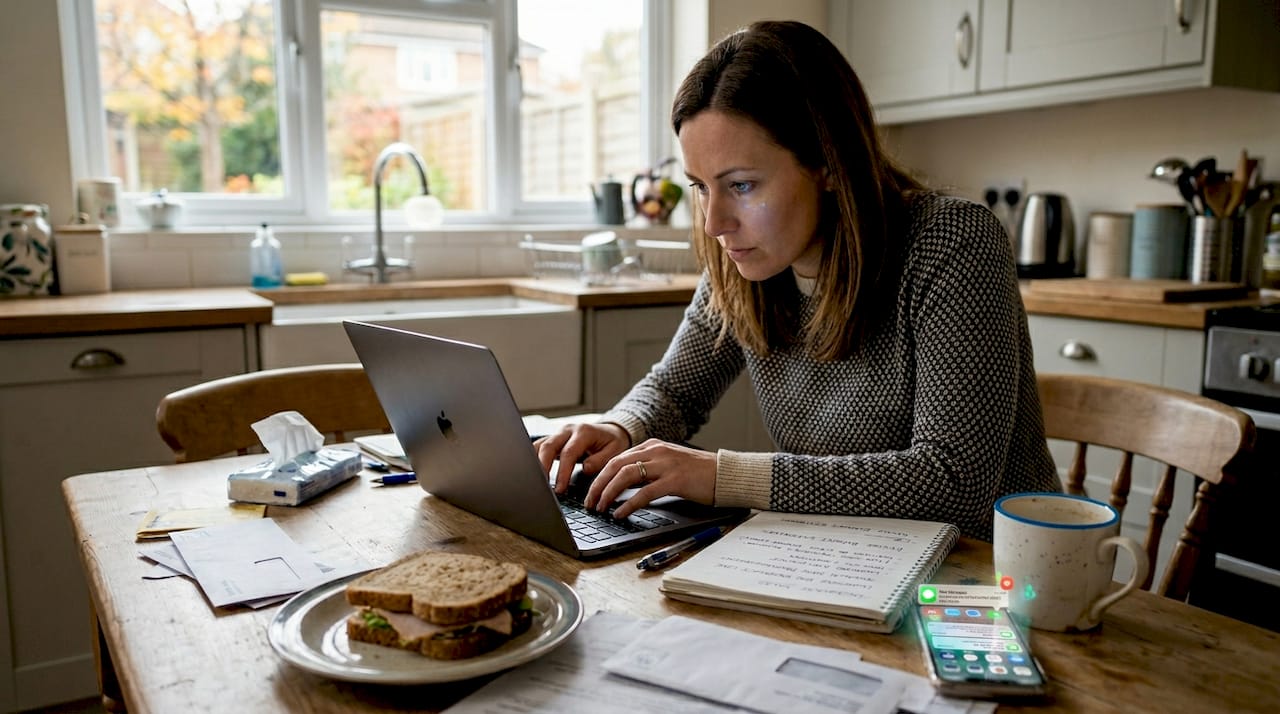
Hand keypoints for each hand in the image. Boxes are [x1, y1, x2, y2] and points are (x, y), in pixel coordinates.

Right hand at [534, 422, 630, 493]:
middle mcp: (568, 430)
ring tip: (534, 481)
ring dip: (535, 462)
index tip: (560, 489)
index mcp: (584, 432)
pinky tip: (531, 472)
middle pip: (548, 446)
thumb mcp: (615, 451)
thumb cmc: (612, 442)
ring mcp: (559, 434)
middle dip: (543, 467)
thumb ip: (601, 460)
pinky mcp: (554, 439)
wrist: (610, 431)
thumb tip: (585, 468)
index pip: (568, 452)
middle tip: (542, 486)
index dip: (562, 472)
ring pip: (540, 445)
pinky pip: (539, 446)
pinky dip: (533, 458)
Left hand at [585, 439, 715, 518]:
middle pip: (615, 465)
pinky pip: (644, 493)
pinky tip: (620, 513)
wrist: (725, 474)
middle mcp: (656, 451)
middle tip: (589, 502)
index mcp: (652, 446)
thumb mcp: (667, 465)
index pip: (616, 458)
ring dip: (608, 493)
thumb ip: (646, 470)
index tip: (591, 491)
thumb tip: (622, 486)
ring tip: (601, 507)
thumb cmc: (697, 474)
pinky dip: (628, 504)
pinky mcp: (675, 480)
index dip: (599, 475)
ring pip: (625, 476)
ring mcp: (665, 464)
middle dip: (598, 484)